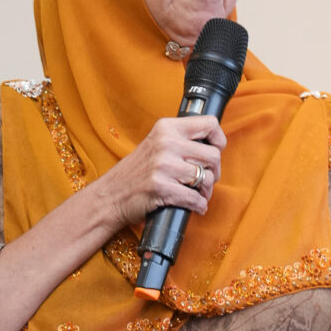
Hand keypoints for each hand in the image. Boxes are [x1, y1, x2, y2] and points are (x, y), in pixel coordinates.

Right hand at [91, 115, 225, 230]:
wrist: (111, 195)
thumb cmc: (136, 172)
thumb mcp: (155, 144)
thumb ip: (180, 140)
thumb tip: (214, 146)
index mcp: (166, 128)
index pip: (209, 124)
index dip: (219, 140)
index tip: (216, 151)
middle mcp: (166, 143)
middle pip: (213, 155)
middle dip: (215, 172)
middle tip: (206, 180)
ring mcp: (163, 165)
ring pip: (207, 178)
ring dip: (206, 192)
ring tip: (198, 194)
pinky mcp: (161, 187)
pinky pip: (195, 198)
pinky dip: (199, 206)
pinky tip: (195, 206)